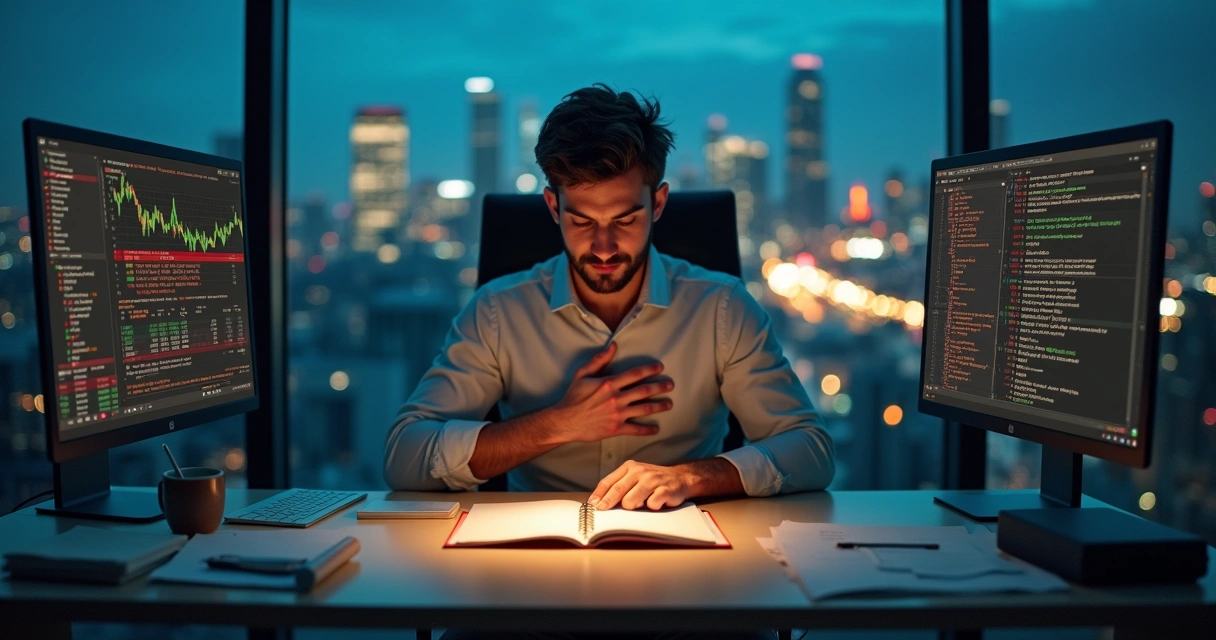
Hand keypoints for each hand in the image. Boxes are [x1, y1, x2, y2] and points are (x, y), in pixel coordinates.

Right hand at [544, 342, 673, 444]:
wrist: (565, 421)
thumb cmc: (573, 396)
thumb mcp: (582, 374)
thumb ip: (599, 359)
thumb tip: (614, 345)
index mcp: (609, 383)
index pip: (634, 374)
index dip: (649, 370)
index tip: (660, 367)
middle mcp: (616, 398)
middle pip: (644, 391)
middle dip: (660, 387)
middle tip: (671, 385)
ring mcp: (617, 414)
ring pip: (644, 409)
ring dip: (659, 406)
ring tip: (669, 404)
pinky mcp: (616, 428)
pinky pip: (635, 429)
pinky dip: (647, 429)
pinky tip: (656, 428)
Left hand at [588, 460, 692, 510]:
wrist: (680, 478)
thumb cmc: (653, 480)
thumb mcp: (635, 476)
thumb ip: (619, 485)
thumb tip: (599, 502)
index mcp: (630, 467)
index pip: (609, 481)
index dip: (599, 495)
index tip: (592, 505)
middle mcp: (640, 471)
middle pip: (617, 491)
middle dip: (607, 503)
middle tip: (602, 511)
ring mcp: (652, 480)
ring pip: (630, 501)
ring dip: (633, 507)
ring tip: (641, 504)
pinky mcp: (664, 490)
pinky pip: (650, 505)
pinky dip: (651, 508)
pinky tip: (656, 503)